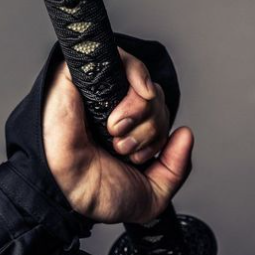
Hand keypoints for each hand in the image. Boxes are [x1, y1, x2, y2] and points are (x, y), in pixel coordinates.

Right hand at [42, 47, 192, 223]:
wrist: (68, 194)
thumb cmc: (100, 194)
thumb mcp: (153, 195)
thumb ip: (176, 169)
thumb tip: (186, 133)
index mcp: (130, 129)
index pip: (160, 113)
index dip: (159, 134)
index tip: (139, 159)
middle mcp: (116, 108)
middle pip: (156, 97)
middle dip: (151, 128)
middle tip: (123, 149)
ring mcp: (100, 90)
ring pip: (144, 80)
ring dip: (141, 110)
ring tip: (116, 132)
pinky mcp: (83, 75)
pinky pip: (123, 59)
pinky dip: (138, 76)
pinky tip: (136, 95)